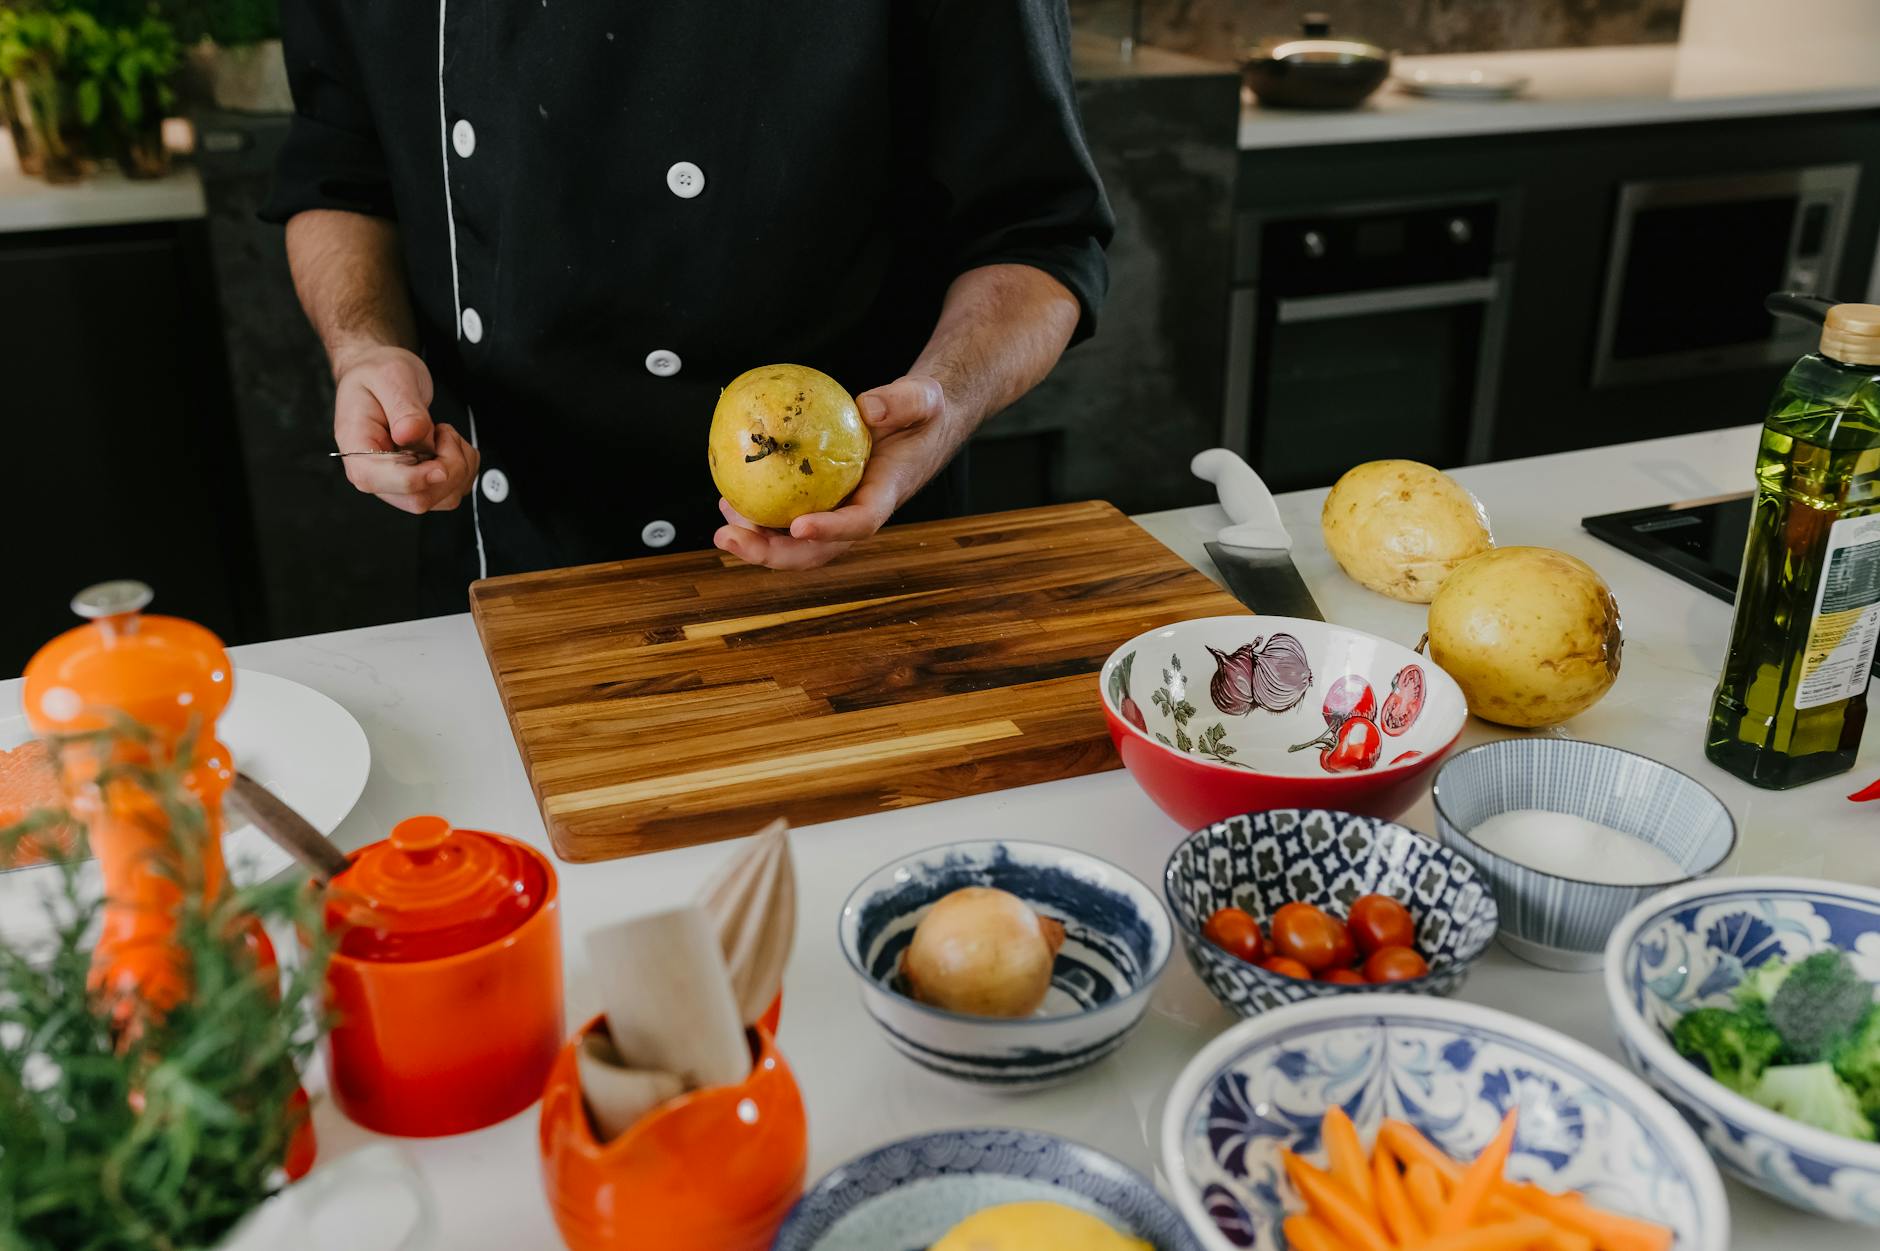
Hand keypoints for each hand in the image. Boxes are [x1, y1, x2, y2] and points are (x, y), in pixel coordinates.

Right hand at [332, 345, 479, 513]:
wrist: (381, 375)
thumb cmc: (377, 375)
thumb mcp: (390, 377)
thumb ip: (403, 408)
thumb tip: (409, 435)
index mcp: (357, 450)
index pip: (377, 481)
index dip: (415, 478)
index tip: (440, 459)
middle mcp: (377, 475)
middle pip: (419, 499)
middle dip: (448, 467)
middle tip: (443, 431)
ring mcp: (402, 482)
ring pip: (444, 498)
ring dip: (460, 465)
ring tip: (443, 433)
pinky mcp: (423, 481)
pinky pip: (456, 489)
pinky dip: (466, 465)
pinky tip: (450, 442)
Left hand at [714, 375, 954, 569]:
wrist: (920, 425)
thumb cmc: (922, 414)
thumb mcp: (923, 399)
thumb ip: (903, 401)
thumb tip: (868, 406)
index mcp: (884, 495)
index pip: (860, 522)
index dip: (831, 530)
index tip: (799, 526)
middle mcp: (856, 512)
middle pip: (815, 550)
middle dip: (771, 554)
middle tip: (728, 538)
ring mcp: (837, 511)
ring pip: (794, 542)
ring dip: (757, 541)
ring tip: (723, 524)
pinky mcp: (821, 501)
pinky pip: (787, 515)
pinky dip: (759, 515)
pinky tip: (730, 499)